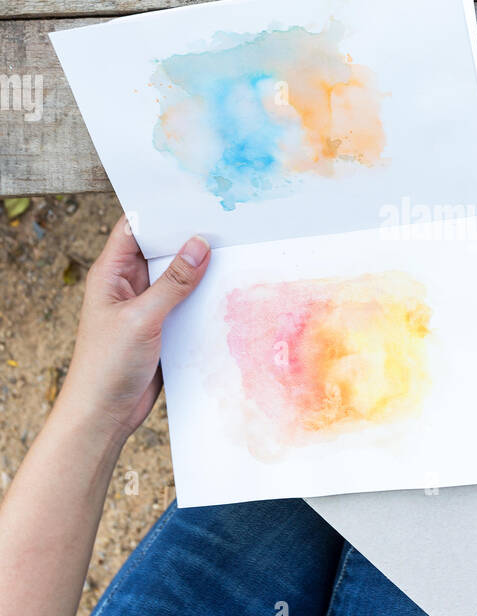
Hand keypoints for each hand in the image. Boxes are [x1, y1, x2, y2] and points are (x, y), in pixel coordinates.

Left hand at [56, 216, 210, 442]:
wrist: (104, 415)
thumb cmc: (107, 366)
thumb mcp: (142, 318)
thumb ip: (173, 282)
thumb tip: (199, 245)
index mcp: (111, 274)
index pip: (135, 229)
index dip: (161, 213)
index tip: (194, 200)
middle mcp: (127, 286)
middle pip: (161, 251)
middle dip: (189, 239)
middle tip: (224, 224)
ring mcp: (145, 308)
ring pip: (177, 278)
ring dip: (200, 271)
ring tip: (234, 252)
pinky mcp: (161, 329)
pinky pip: (185, 305)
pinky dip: (203, 299)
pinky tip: (226, 292)